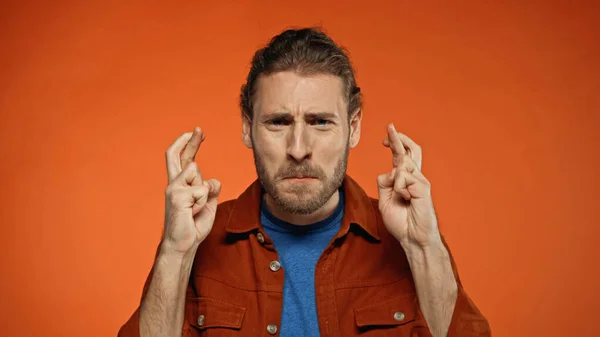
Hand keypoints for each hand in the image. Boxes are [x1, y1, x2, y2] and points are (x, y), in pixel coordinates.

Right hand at [162, 127, 221, 255]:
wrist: (184, 243)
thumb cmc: (194, 225)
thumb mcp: (208, 204)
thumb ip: (211, 190)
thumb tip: (214, 180)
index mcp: (181, 184)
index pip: (184, 159)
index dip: (190, 144)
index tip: (198, 133)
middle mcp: (174, 183)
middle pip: (179, 155)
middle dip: (190, 141)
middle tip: (199, 130)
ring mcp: (173, 188)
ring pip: (197, 173)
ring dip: (204, 192)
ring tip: (196, 207)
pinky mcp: (176, 196)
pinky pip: (201, 189)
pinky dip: (203, 202)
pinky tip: (193, 212)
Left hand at [377, 123, 439, 247]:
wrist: (412, 237)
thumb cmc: (401, 220)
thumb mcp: (385, 198)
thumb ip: (384, 182)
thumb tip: (389, 170)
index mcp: (406, 179)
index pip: (402, 156)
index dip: (395, 144)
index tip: (384, 140)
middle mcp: (415, 177)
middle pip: (410, 150)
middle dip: (399, 138)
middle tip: (390, 127)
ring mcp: (421, 181)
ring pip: (401, 167)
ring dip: (395, 182)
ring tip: (403, 198)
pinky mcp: (423, 187)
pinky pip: (403, 178)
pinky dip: (399, 189)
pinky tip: (407, 200)